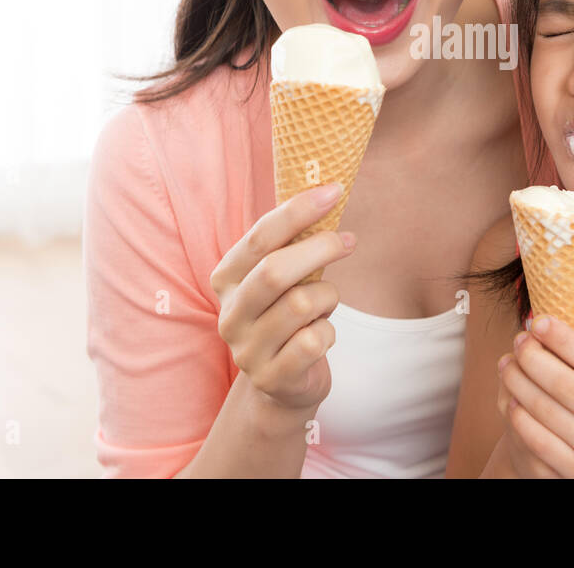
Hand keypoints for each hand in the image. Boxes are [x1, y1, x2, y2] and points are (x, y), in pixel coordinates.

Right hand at [209, 184, 354, 412]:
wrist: (284, 383)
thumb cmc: (289, 313)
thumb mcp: (284, 276)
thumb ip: (294, 242)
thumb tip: (330, 193)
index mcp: (226, 278)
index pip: (259, 237)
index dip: (298, 211)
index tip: (334, 191)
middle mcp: (229, 314)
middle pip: (275, 270)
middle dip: (320, 248)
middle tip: (348, 241)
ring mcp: (247, 350)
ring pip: (302, 305)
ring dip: (327, 298)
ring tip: (325, 305)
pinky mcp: (272, 378)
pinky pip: (315, 341)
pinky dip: (329, 332)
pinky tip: (321, 335)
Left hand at [497, 316, 573, 477]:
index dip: (563, 338)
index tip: (539, 320)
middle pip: (566, 385)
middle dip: (534, 357)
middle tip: (519, 339)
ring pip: (547, 412)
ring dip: (519, 383)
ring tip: (507, 364)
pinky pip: (540, 443)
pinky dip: (521, 418)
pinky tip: (512, 400)